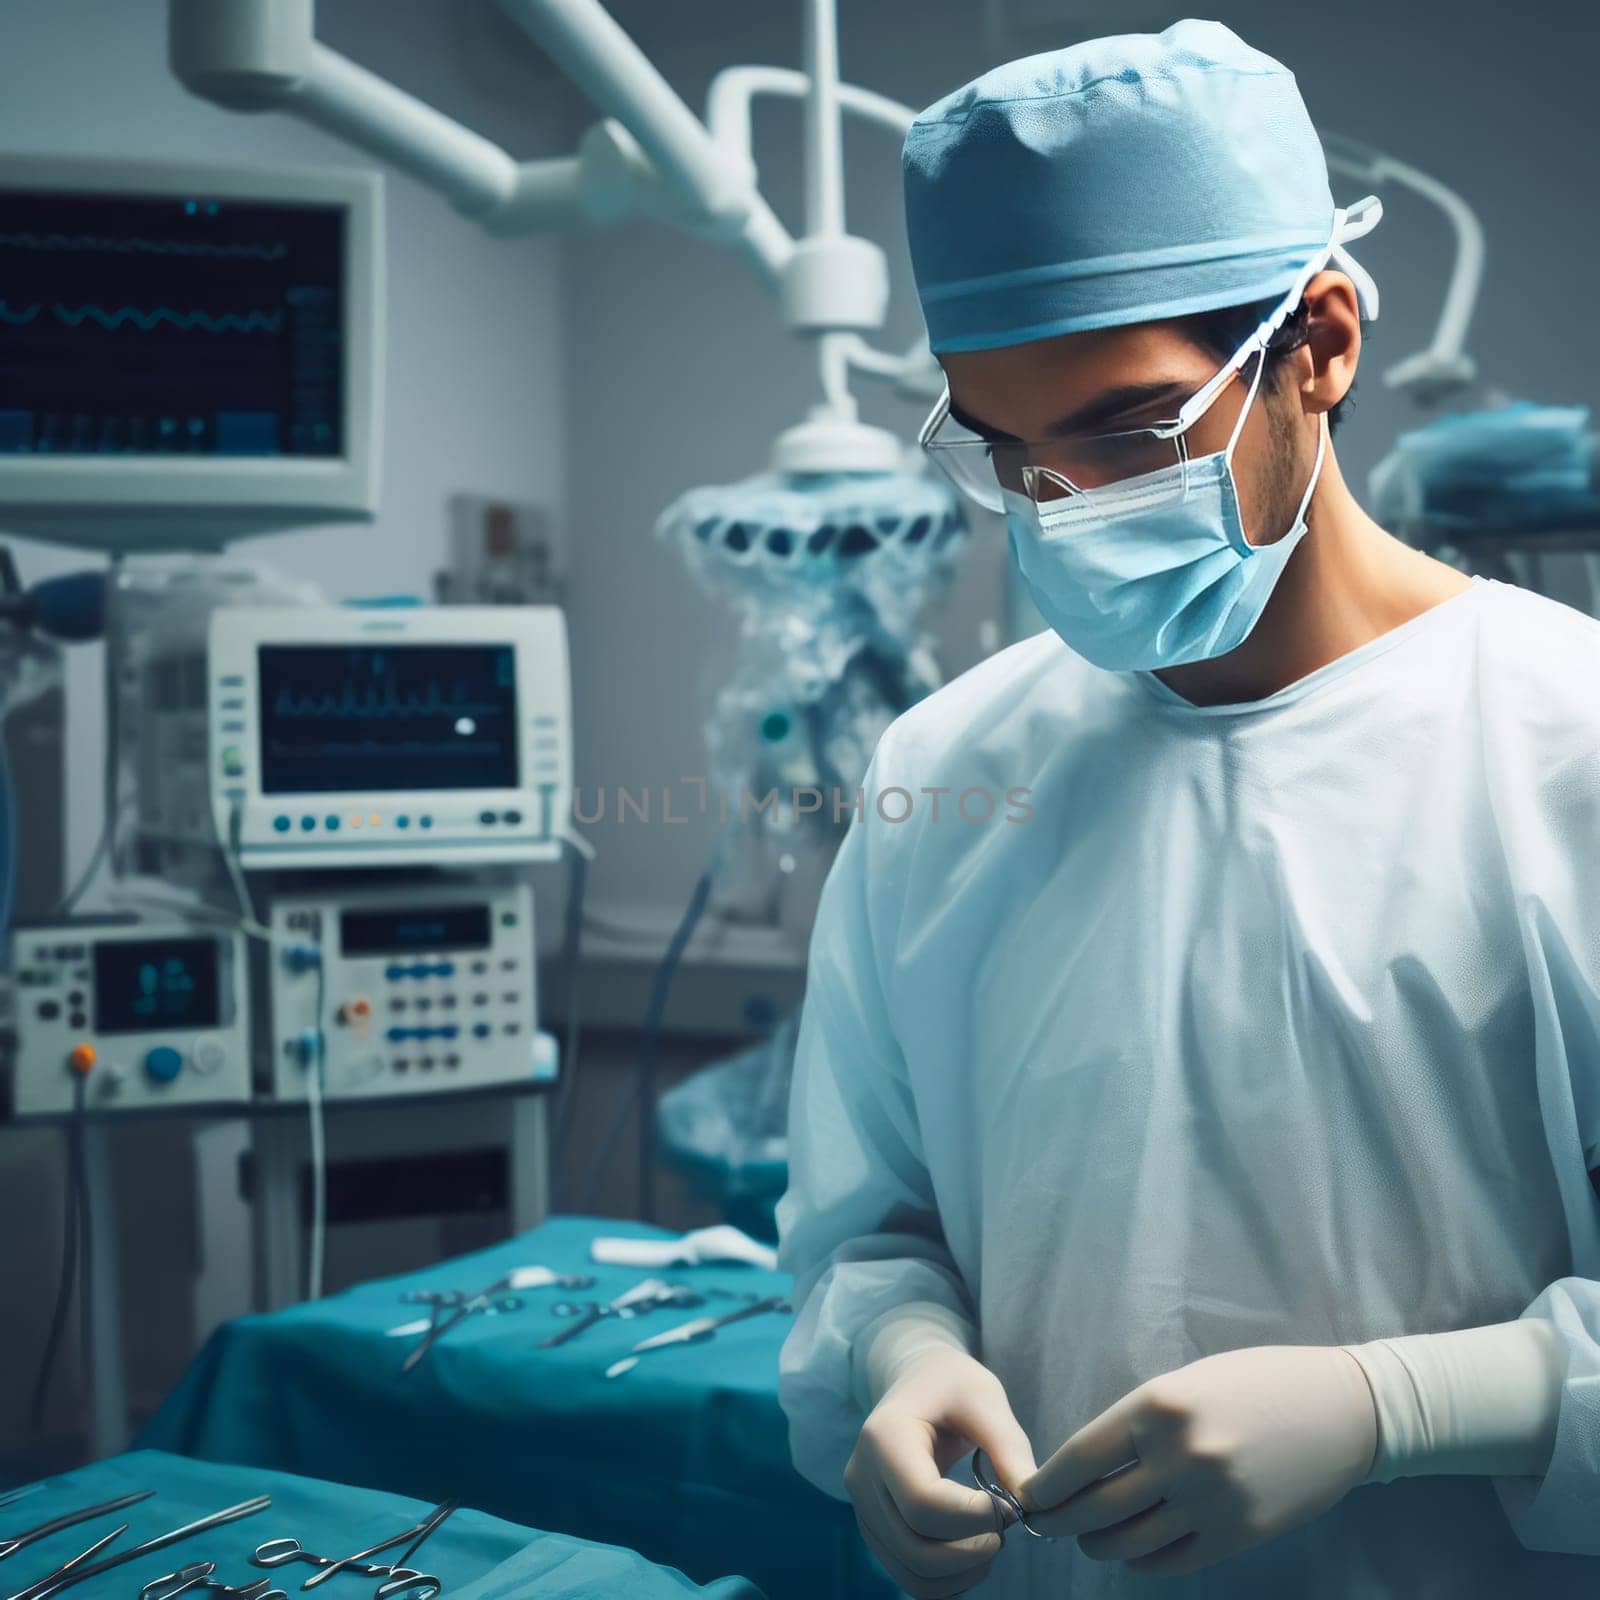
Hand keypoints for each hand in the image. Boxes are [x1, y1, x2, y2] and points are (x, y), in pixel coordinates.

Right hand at [845, 1347, 1036, 1597]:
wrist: (916, 1380)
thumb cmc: (951, 1382)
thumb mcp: (985, 1397)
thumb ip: (1008, 1449)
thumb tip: (1032, 1505)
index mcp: (884, 1435)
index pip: (922, 1502)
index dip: (973, 1518)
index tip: (1011, 1507)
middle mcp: (862, 1476)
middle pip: (914, 1546)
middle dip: (971, 1551)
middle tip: (1006, 1528)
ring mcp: (863, 1508)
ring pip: (911, 1572)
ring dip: (961, 1573)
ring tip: (992, 1540)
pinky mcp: (876, 1529)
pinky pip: (909, 1576)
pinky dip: (947, 1581)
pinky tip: (973, 1552)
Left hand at [1020, 1345, 1376, 1577]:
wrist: (1341, 1410)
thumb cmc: (1256, 1383)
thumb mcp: (1187, 1383)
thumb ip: (1140, 1423)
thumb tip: (1085, 1466)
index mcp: (1159, 1405)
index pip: (1079, 1458)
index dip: (1046, 1484)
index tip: (1026, 1496)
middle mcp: (1180, 1455)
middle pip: (1095, 1507)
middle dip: (1059, 1520)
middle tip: (1042, 1522)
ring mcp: (1211, 1501)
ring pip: (1128, 1541)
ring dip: (1097, 1543)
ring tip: (1086, 1535)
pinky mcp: (1239, 1536)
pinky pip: (1170, 1560)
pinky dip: (1140, 1560)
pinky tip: (1131, 1550)